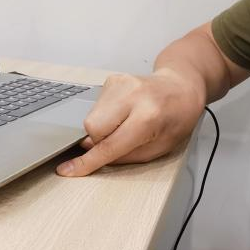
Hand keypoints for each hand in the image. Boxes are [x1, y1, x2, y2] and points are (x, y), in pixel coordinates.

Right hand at [55, 68, 203, 176]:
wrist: (181, 86)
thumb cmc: (176, 119)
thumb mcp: (161, 148)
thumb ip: (126, 155)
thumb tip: (93, 154)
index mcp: (148, 117)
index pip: (110, 145)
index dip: (88, 161)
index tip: (67, 170)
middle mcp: (132, 96)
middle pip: (93, 127)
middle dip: (99, 141)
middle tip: (119, 140)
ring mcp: (120, 83)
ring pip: (91, 117)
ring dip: (102, 127)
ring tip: (125, 122)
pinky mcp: (112, 79)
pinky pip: (96, 106)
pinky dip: (105, 115)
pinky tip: (123, 111)